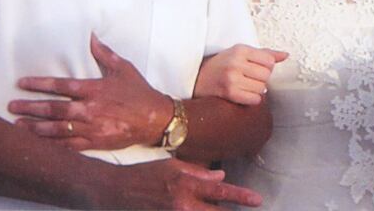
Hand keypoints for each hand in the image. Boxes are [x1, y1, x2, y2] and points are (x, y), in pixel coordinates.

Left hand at [8, 34, 171, 150]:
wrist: (154, 118)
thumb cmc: (138, 91)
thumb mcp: (123, 68)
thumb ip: (104, 53)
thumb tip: (91, 36)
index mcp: (94, 89)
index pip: (61, 86)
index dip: (40, 84)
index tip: (22, 83)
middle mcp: (89, 109)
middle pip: (53, 109)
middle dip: (30, 107)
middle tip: (12, 106)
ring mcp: (91, 128)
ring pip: (57, 130)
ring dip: (35, 128)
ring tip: (18, 125)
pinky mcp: (95, 143)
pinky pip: (69, 146)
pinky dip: (53, 146)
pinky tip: (40, 144)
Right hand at [102, 158, 261, 209]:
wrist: (116, 191)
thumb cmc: (145, 174)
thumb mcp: (173, 166)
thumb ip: (198, 172)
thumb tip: (221, 175)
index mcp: (186, 185)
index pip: (220, 191)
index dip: (240, 196)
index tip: (257, 199)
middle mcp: (183, 205)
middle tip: (250, 207)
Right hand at [194, 44, 287, 104]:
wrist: (196, 78)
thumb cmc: (220, 65)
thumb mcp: (240, 53)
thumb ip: (264, 54)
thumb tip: (285, 55)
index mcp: (240, 49)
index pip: (269, 61)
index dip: (266, 67)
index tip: (256, 69)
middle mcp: (236, 62)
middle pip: (266, 75)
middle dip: (261, 79)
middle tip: (249, 78)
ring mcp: (232, 78)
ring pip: (262, 88)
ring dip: (256, 90)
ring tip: (245, 86)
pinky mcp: (229, 93)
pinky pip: (254, 99)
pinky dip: (252, 99)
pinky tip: (243, 94)